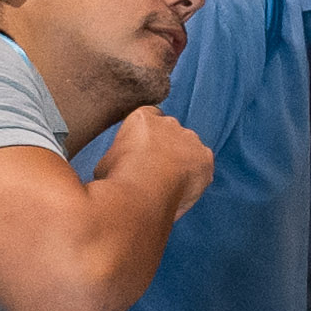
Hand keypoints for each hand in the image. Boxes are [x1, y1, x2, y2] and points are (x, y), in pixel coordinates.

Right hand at [96, 104, 218, 227]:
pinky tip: (183, 191)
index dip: (147, 137)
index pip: (149, 118)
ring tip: (169, 186)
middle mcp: (169, 123)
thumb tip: (115, 167)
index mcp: (142, 118)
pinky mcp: (205, 157)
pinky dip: (196, 177)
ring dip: (182, 162)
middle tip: (156, 172)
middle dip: (166, 149)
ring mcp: (189, 139)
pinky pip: (202, 166)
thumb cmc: (119, 178)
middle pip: (171, 132)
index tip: (143, 152)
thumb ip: (117, 157)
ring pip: (189, 149)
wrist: (142, 193)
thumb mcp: (105, 162)